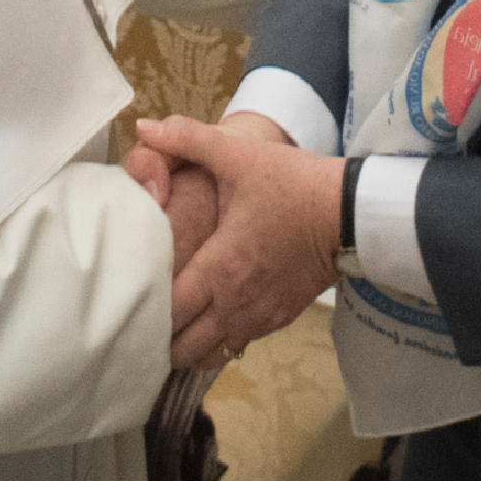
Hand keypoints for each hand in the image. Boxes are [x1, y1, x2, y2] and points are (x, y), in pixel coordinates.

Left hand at [137, 117, 341, 369]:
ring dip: (189, 346)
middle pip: (184, 347)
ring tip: (174, 326)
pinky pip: (238, 346)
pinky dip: (218, 342)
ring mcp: (259, 316)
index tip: (128, 298)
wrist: (352, 213)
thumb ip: (188, 139)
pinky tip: (209, 322)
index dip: (143, 311)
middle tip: (143, 316)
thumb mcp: (240, 155)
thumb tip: (144, 126)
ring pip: (210, 355)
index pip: (168, 312)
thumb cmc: (294, 185)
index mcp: (219, 268)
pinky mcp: (279, 318)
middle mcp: (235, 303)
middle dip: (161, 338)